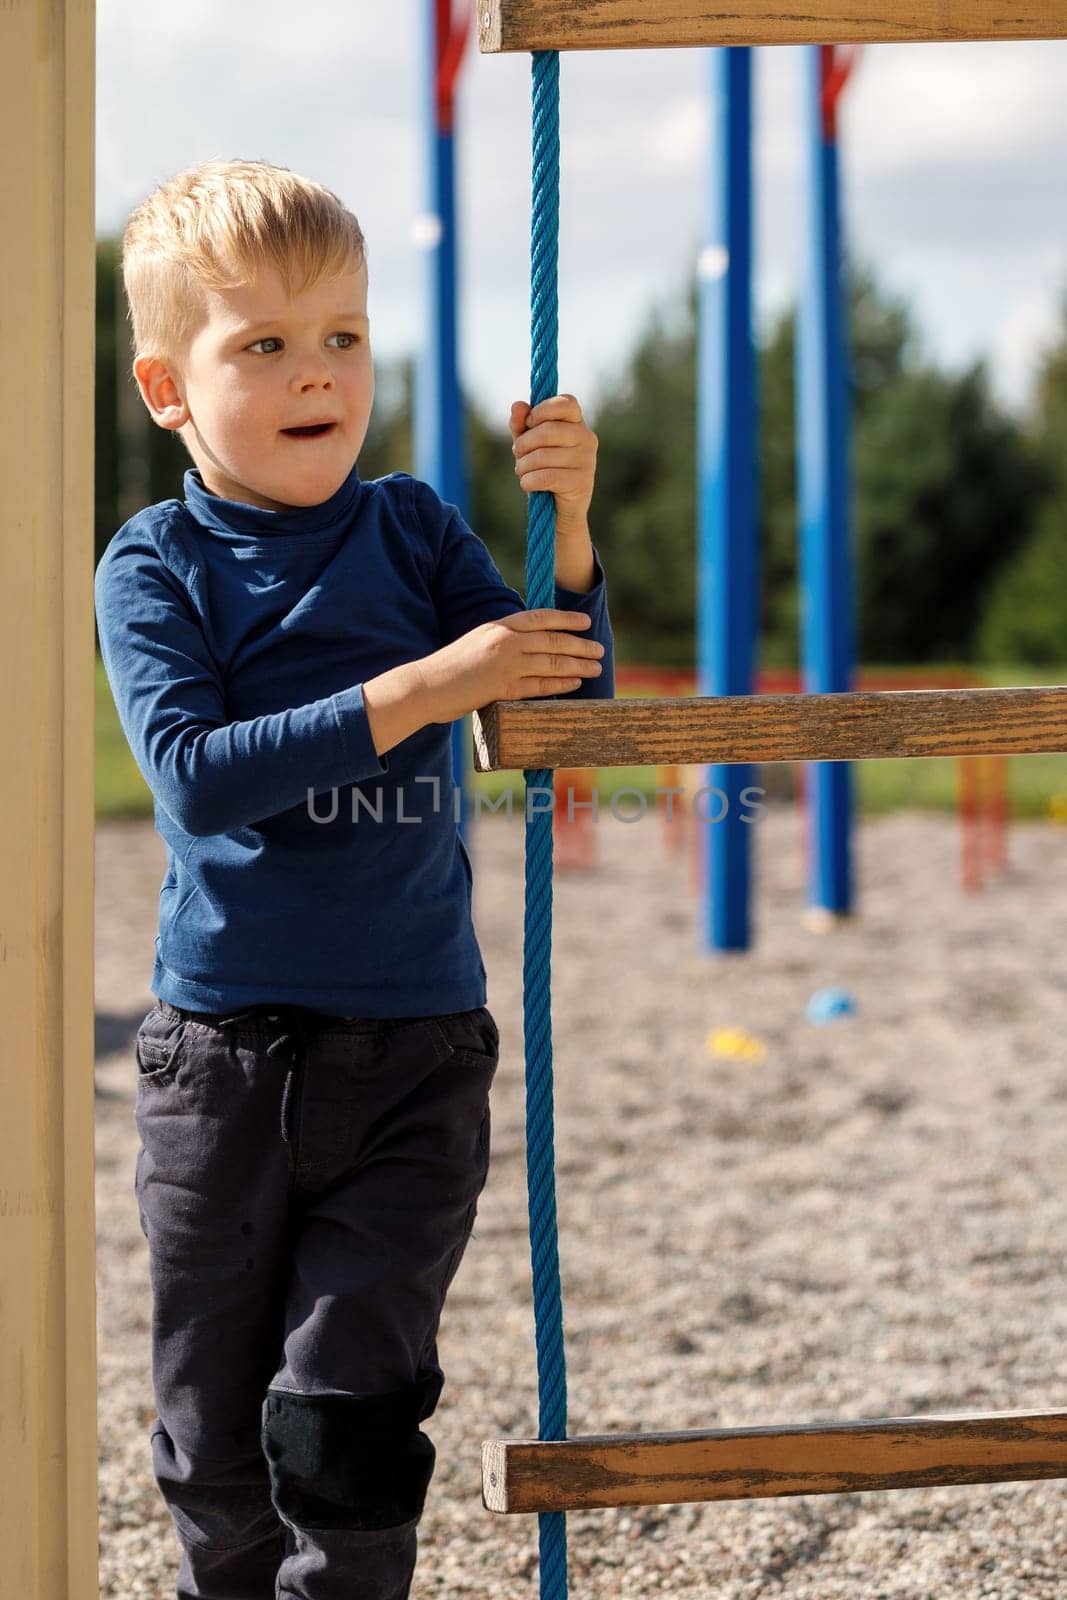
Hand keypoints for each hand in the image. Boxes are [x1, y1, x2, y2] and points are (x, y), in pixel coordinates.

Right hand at [416, 609, 605, 723]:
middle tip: (599, 650)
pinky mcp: (503, 688)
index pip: (540, 618)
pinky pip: (540, 685)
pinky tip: (575, 684)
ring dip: (578, 665)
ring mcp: (505, 664)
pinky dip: (560, 684)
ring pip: (552, 663)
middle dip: (580, 645)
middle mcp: (505, 641)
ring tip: (596, 668)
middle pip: (553, 641)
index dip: (566, 619)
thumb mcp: (477, 642)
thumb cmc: (450, 667)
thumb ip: (502, 640)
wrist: (426, 685)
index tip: (585, 622)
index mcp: (498, 626)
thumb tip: (526, 645)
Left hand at [509, 394, 596, 537]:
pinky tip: (527, 484)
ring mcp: (588, 461)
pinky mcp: (582, 483)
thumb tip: (517, 406)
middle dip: (524, 443)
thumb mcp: (529, 445)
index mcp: (577, 423)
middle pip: (549, 430)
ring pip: (543, 456)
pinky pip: (547, 477)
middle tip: (517, 453)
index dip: (543, 410)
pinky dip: (529, 481)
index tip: (529, 422)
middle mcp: (587, 438)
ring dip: (523, 466)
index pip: (566, 403)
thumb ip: (522, 424)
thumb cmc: (544, 470)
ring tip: (522, 471)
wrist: (560, 510)